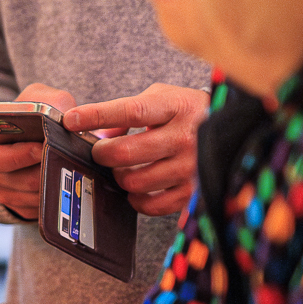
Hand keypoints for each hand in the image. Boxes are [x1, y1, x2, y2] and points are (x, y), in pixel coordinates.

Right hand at [0, 83, 74, 218]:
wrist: (31, 138)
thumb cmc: (32, 118)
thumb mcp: (37, 99)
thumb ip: (50, 101)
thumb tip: (67, 117)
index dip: (20, 154)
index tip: (42, 146)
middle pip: (21, 181)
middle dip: (46, 170)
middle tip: (66, 159)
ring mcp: (8, 195)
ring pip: (36, 196)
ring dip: (56, 183)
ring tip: (76, 169)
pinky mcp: (23, 209)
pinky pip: (43, 209)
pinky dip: (58, 197)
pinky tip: (71, 183)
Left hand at [63, 82, 207, 216]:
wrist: (231, 130)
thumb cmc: (185, 111)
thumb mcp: (160, 98)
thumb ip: (127, 111)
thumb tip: (100, 135)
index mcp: (175, 108)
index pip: (130, 112)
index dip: (97, 116)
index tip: (70, 120)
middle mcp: (185, 137)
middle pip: (126, 153)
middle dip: (102, 154)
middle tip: (100, 151)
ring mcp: (191, 167)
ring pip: (134, 181)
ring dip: (118, 176)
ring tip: (122, 168)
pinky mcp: (193, 192)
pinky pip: (151, 204)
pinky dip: (136, 199)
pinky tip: (137, 188)